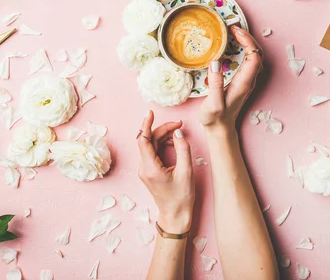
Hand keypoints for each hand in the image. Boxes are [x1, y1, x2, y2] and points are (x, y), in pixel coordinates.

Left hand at [137, 111, 194, 233]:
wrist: (175, 216)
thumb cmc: (182, 197)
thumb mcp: (186, 172)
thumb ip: (182, 149)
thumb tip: (178, 132)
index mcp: (150, 168)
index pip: (143, 140)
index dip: (146, 124)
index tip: (150, 113)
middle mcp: (144, 168)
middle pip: (149, 140)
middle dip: (163, 130)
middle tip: (179, 125)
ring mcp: (145, 170)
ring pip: (151, 145)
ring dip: (164, 136)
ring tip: (179, 135)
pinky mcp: (149, 171)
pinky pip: (153, 152)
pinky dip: (163, 145)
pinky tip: (174, 144)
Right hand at [200, 26, 262, 133]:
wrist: (220, 129)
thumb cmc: (215, 119)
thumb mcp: (213, 104)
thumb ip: (214, 83)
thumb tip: (215, 61)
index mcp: (244, 83)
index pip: (255, 56)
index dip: (248, 41)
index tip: (235, 32)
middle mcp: (248, 80)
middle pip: (257, 54)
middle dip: (248, 38)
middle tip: (233, 28)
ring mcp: (246, 80)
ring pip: (254, 56)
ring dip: (247, 42)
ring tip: (233, 33)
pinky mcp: (241, 80)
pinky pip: (248, 60)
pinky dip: (243, 49)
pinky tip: (232, 45)